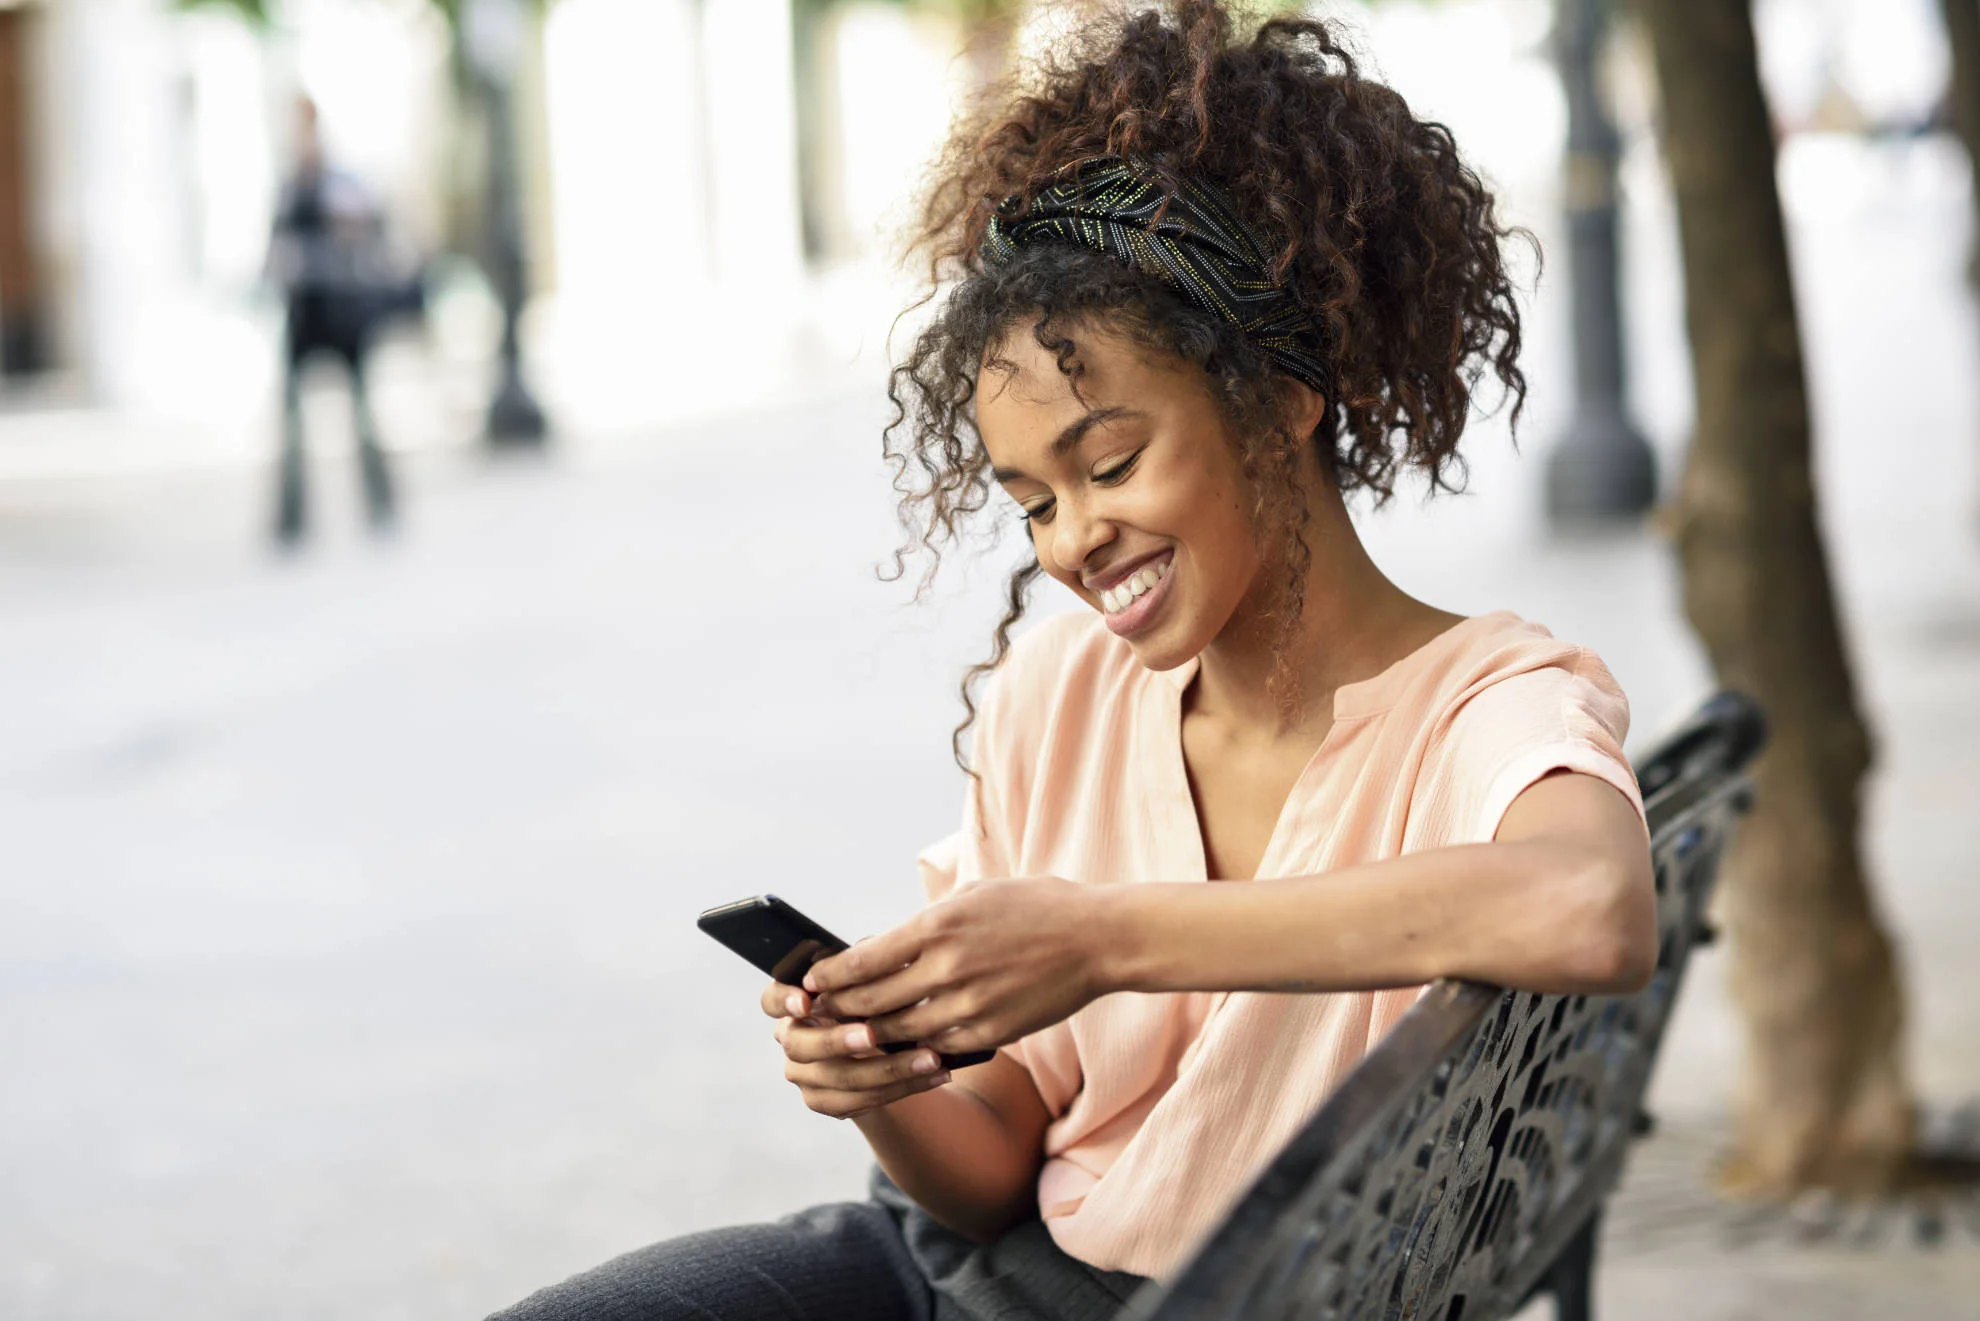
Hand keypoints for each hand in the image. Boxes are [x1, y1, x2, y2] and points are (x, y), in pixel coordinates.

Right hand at [759, 980, 952, 1118]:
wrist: (893, 1047)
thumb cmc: (882, 999)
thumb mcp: (879, 978)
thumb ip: (870, 967)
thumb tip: (872, 950)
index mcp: (796, 1003)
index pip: (772, 1000)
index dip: (784, 1000)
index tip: (806, 1000)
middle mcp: (793, 1040)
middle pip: (801, 1045)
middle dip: (837, 1040)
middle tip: (872, 1034)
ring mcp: (806, 1075)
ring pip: (838, 1078)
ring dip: (888, 1069)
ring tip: (930, 1057)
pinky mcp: (827, 1102)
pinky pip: (860, 1101)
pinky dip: (902, 1088)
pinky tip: (934, 1075)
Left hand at [802, 878, 1113, 1055]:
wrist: (1096, 940)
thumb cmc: (1034, 907)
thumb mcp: (973, 894)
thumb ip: (926, 922)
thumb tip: (882, 945)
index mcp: (937, 926)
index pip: (861, 961)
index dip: (827, 977)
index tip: (809, 983)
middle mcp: (946, 968)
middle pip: (869, 1002)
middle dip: (837, 1010)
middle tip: (816, 1016)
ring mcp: (967, 1005)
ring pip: (897, 1032)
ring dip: (869, 1034)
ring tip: (850, 1033)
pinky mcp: (989, 1032)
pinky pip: (934, 1046)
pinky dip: (912, 1047)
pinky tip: (900, 1045)